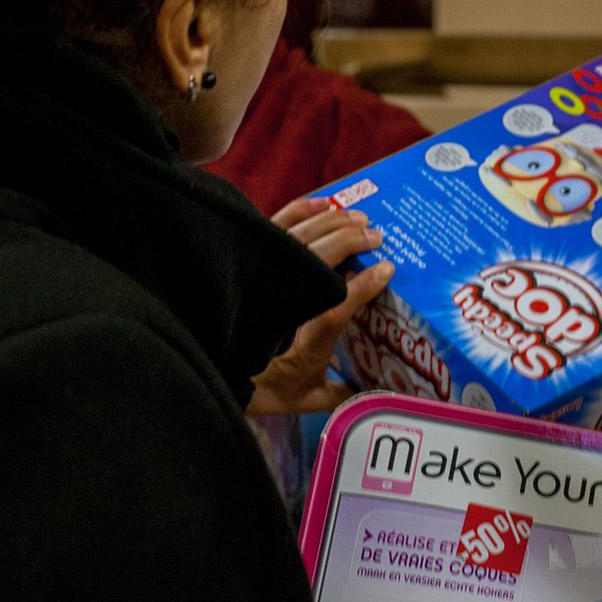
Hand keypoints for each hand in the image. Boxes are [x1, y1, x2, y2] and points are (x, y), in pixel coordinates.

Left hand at [248, 197, 394, 414]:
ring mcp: (265, 272)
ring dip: (336, 222)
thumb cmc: (261, 388)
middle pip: (322, 258)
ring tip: (359, 218)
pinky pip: (278, 224)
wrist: (215, 372)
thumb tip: (368, 393)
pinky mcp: (251, 257)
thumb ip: (339, 394)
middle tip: (376, 236)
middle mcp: (285, 296)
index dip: (365, 283)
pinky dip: (301, 210)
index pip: (339, 300)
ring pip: (304, 236)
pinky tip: (324, 203)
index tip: (387, 268)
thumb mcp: (305, 397)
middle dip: (354, 242)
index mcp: (305, 333)